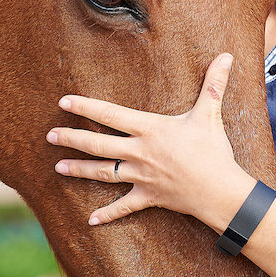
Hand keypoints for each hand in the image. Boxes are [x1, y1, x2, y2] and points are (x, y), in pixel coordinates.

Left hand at [47, 54, 253, 228]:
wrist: (219, 191)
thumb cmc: (213, 151)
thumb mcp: (210, 114)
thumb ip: (214, 84)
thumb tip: (227, 56)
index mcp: (150, 130)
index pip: (111, 115)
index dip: (86, 107)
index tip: (64, 102)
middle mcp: (139, 153)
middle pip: (98, 145)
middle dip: (71, 139)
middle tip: (48, 136)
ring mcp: (141, 177)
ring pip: (102, 173)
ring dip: (79, 170)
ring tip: (57, 166)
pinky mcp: (148, 198)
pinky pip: (124, 207)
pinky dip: (107, 214)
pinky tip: (90, 220)